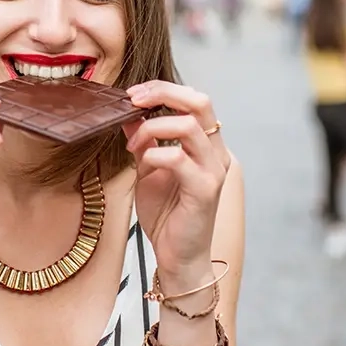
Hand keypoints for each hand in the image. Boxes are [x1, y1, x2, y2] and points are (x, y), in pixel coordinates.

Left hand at [124, 81, 229, 284]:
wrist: (178, 257)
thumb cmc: (167, 215)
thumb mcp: (148, 169)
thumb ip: (144, 141)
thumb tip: (129, 113)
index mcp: (206, 145)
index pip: (195, 99)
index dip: (163, 89)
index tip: (133, 94)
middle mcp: (216, 153)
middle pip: (200, 102)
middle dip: (163, 93)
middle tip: (134, 100)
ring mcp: (214, 170)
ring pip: (189, 125)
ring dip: (153, 127)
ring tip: (133, 144)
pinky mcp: (205, 190)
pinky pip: (178, 158)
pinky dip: (154, 154)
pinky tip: (143, 163)